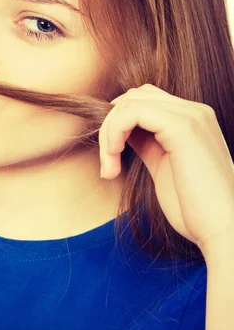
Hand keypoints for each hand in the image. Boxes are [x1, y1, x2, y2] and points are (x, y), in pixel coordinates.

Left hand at [98, 84, 233, 254]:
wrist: (223, 232)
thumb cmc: (196, 209)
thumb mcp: (163, 168)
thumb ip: (147, 144)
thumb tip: (121, 132)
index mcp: (193, 120)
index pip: (145, 100)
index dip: (119, 123)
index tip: (110, 157)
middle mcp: (195, 111)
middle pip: (135, 96)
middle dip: (111, 126)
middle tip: (107, 164)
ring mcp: (191, 116)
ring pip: (130, 101)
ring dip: (109, 132)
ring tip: (110, 166)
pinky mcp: (182, 127)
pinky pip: (133, 112)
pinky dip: (114, 133)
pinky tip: (114, 160)